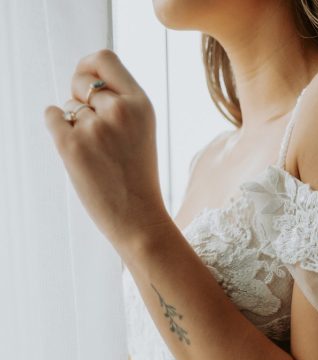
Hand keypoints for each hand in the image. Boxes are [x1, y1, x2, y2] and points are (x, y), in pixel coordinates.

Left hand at [44, 48, 170, 252]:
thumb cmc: (138, 179)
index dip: (89, 67)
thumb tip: (85, 79)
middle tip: (95, 132)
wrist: (140, 220)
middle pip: (82, 82)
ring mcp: (95, 128)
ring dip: (75, 125)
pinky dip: (57, 127)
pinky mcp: (72, 146)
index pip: (105, 59)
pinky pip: (52, 116)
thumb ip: (121, 102)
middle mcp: (119, 111)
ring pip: (69, 107)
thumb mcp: (143, 131)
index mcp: (141, 105)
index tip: (85, 80)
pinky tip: (74, 148)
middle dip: (80, 100)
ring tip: (97, 155)